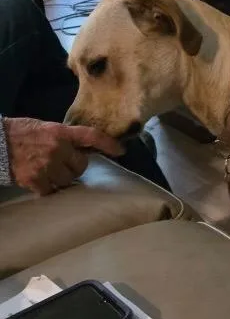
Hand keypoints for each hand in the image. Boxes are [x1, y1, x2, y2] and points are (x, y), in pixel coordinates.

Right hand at [3, 117, 123, 195]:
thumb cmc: (19, 133)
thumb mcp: (45, 128)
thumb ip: (64, 137)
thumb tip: (84, 148)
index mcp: (60, 132)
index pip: (92, 136)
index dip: (108, 144)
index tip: (121, 151)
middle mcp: (57, 148)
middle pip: (81, 165)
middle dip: (74, 166)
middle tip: (62, 164)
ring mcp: (47, 165)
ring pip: (68, 180)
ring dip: (62, 179)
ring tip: (48, 172)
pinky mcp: (35, 180)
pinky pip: (51, 190)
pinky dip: (47, 189)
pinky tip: (38, 181)